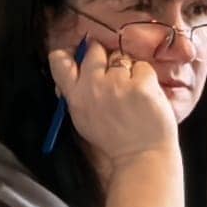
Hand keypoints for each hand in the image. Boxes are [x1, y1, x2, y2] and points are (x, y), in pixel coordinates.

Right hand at [48, 39, 182, 174]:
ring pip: (121, 58)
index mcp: (75, 96)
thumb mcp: (83, 119)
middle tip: (116, 74)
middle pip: (94, 51)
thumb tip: (73, 74)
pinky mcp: (141, 85)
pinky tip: (146, 95)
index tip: (79, 52)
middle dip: (105, 57)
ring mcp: (117, 84)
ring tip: (133, 93)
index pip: (59, 60)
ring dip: (128, 71)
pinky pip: (143, 67)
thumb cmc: (114, 139)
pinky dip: (147, 78)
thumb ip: (76, 95)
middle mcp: (93, 86)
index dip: (70, 52)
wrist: (141, 155)